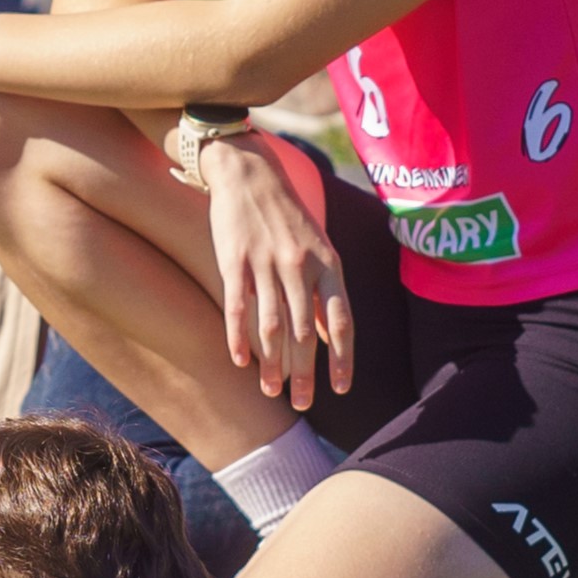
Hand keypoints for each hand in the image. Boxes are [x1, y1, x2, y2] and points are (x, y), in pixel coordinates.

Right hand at [200, 134, 353, 407]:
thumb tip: (331, 336)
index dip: (343, 358)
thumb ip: (324, 292)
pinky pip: (239, 308)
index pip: (342, 320)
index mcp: (328, 263)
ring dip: (273, 365)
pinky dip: (239, 339)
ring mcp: (266, 264)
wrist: (249, 173)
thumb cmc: (287, 216)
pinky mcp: (234, 261)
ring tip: (272, 392)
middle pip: (306, 333)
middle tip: (302, 404)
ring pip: (272, 327)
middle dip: (305, 374)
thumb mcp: (318, 248)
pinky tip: (241, 362)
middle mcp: (300, 266)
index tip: (341, 389)